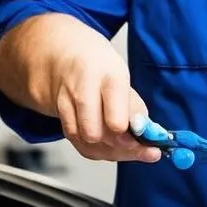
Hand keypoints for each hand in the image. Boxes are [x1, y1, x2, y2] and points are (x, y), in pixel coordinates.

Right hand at [52, 26, 160, 164]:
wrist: (68, 56)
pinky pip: (76, 142)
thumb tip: (149, 135)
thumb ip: (136, 110)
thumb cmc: (101, 70)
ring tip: (123, 144)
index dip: (130, 136)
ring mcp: (67, 102)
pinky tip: (106, 144)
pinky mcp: (58, 114)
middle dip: (118, 145)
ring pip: (85, 141)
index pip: (115, 118)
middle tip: (135, 144)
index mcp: (109, 76)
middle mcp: (84, 89)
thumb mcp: (124, 80)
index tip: (146, 141)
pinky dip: (94, 149)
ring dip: (107, 150)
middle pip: (96, 133)